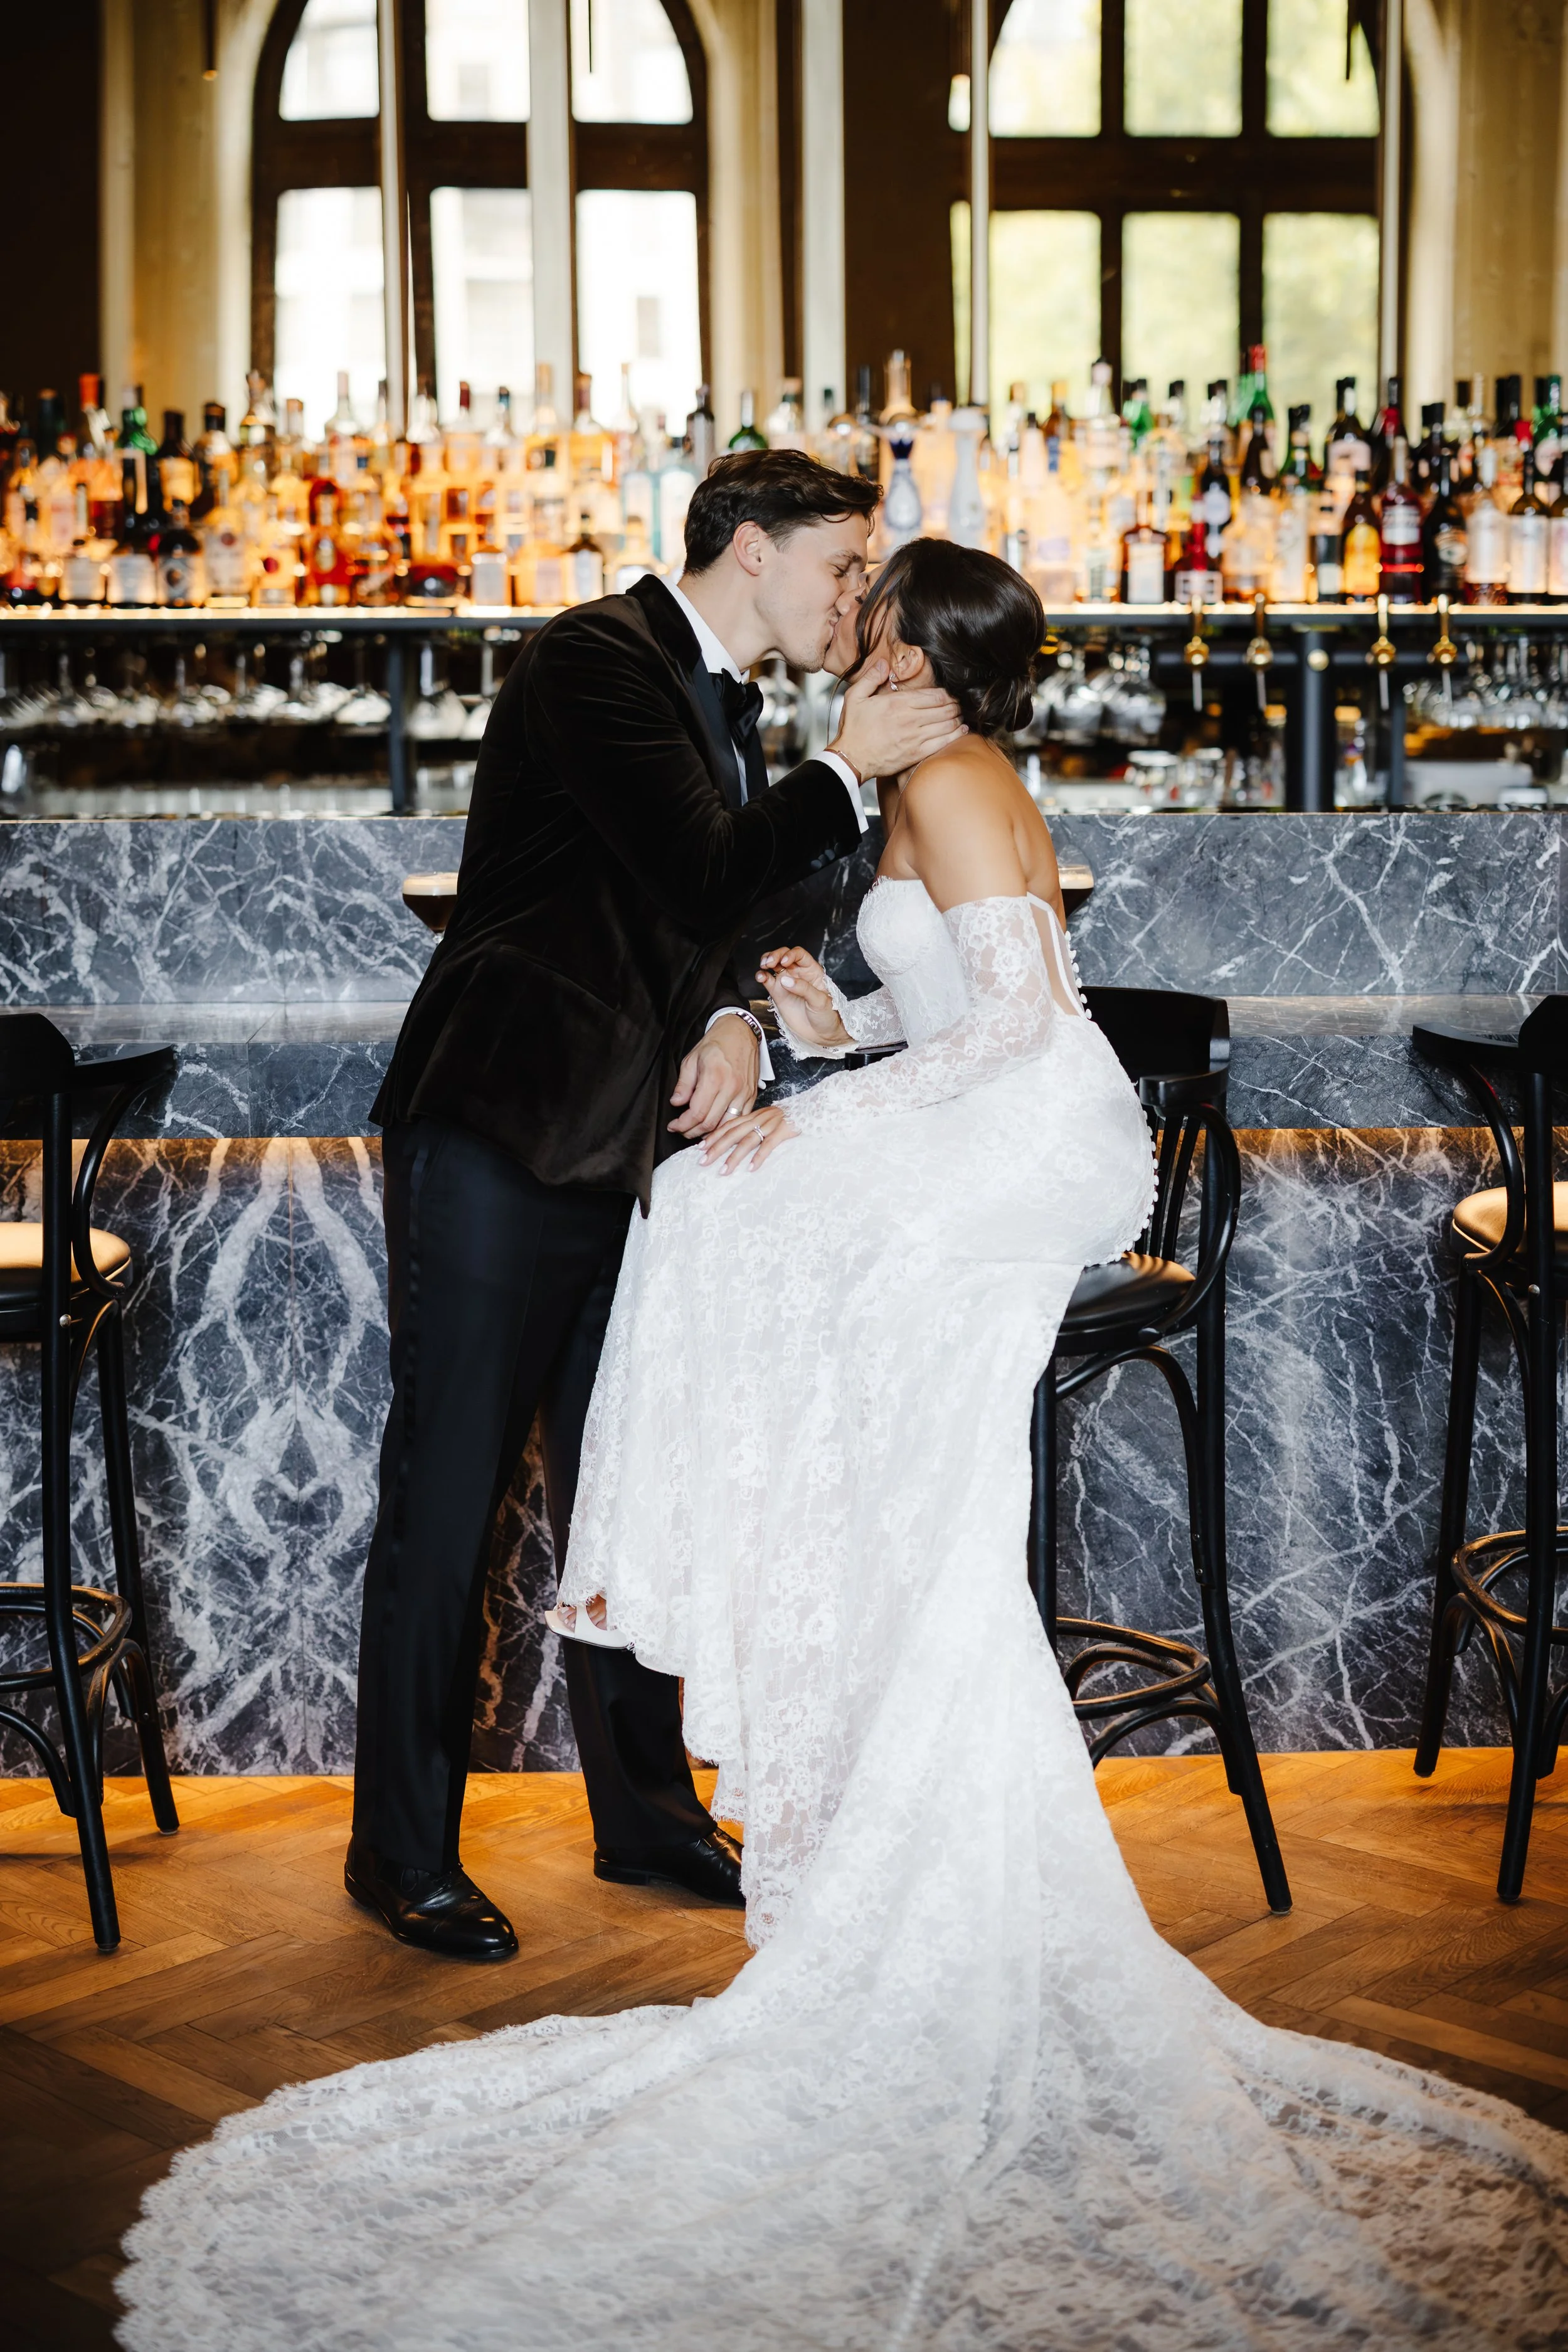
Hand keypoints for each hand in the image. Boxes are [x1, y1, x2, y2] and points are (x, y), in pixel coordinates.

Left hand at [669, 1015, 758, 1138]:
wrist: (740, 1032)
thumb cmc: (715, 1043)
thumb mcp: (691, 1059)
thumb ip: (684, 1084)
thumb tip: (676, 1103)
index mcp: (714, 1078)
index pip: (697, 1113)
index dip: (683, 1124)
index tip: (673, 1126)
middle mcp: (731, 1088)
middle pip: (710, 1123)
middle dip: (692, 1132)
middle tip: (682, 1130)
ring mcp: (744, 1093)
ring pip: (726, 1125)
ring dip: (710, 1133)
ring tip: (697, 1131)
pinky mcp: (752, 1095)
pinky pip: (740, 1119)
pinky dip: (726, 1126)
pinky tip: (715, 1126)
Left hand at [700, 1101, 798, 1173]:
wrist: (811, 1108)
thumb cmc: (788, 1117)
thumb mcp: (766, 1118)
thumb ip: (752, 1126)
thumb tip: (735, 1141)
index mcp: (753, 1115)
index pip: (728, 1125)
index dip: (713, 1136)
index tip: (699, 1148)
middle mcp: (759, 1119)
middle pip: (733, 1134)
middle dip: (716, 1148)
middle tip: (703, 1162)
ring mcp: (771, 1124)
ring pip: (748, 1141)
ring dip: (734, 1157)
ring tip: (724, 1171)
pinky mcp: (784, 1130)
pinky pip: (769, 1145)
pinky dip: (759, 1157)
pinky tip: (751, 1168)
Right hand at [757, 946, 850, 1051]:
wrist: (821, 1034)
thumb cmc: (827, 1015)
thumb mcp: (820, 1001)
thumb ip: (804, 989)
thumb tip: (785, 980)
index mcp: (812, 971)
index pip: (799, 955)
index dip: (791, 954)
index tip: (784, 962)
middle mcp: (798, 974)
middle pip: (783, 956)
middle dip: (775, 955)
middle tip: (769, 962)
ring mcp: (786, 983)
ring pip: (773, 965)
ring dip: (766, 962)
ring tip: (763, 966)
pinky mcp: (778, 993)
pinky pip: (767, 980)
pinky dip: (762, 976)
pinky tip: (760, 977)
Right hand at [829, 660, 964, 781]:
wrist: (851, 758)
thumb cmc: (853, 730)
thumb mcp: (854, 697)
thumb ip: (870, 678)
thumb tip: (883, 664)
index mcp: (898, 703)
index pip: (933, 695)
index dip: (946, 693)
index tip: (950, 694)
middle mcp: (910, 719)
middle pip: (944, 708)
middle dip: (954, 705)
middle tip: (957, 704)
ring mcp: (915, 737)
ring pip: (946, 724)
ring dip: (957, 718)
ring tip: (960, 715)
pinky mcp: (916, 753)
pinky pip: (943, 742)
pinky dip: (956, 734)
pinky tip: (961, 730)